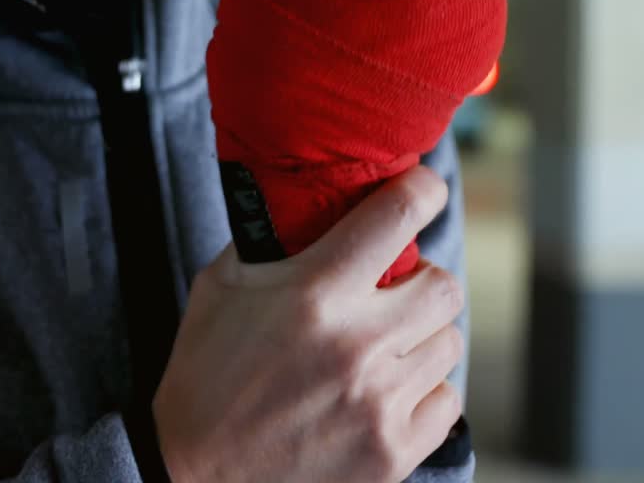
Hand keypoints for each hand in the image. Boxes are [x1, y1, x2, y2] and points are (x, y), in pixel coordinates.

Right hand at [153, 166, 464, 482]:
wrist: (196, 472)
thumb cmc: (205, 372)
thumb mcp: (220, 288)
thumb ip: (269, 243)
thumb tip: (307, 205)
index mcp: (313, 293)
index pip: (397, 217)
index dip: (421, 191)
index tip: (424, 190)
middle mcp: (356, 343)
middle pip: (444, 285)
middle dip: (422, 279)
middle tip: (392, 290)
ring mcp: (380, 401)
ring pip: (448, 343)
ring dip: (420, 337)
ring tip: (380, 347)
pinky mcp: (394, 450)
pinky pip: (447, 400)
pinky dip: (422, 391)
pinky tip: (383, 390)